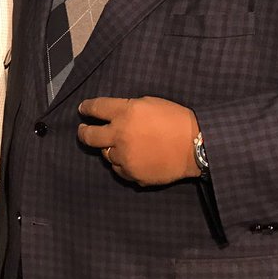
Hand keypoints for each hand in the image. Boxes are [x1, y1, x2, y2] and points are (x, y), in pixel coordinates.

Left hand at [77, 96, 199, 185]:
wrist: (195, 146)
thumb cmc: (175, 119)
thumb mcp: (149, 103)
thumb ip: (128, 109)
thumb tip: (113, 116)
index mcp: (125, 113)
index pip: (96, 109)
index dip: (86, 108)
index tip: (83, 109)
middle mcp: (119, 135)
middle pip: (89, 136)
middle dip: (83, 132)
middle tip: (83, 130)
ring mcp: (125, 157)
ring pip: (105, 154)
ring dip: (109, 148)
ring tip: (120, 145)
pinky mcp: (132, 174)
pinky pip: (119, 169)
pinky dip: (122, 163)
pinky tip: (132, 158)